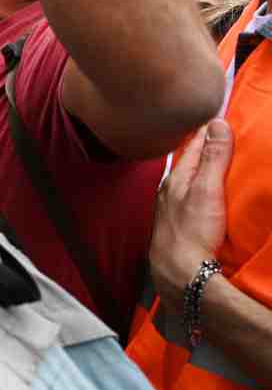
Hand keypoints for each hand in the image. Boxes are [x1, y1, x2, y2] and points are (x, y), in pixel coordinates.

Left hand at [150, 119, 231, 317]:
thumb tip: (217, 123)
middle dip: (202, 147)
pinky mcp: (178, 223)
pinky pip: (189, 196)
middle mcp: (169, 190)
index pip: (191, 145)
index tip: (218, 117)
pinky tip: (205, 193)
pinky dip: (198, 187)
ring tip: (214, 159)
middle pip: (187, 161)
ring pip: (186, 178)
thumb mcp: (206, 190)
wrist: (179, 272)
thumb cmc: (191, 231)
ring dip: (200, 167)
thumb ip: (212, 158)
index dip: (205, 130)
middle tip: (218, 133)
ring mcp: (171, 207)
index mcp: (175, 178)